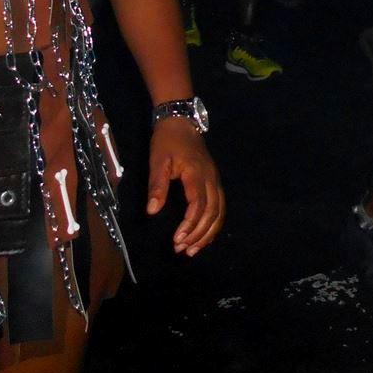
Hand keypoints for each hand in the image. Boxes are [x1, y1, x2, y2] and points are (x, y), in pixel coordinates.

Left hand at [146, 117, 224, 256]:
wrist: (181, 122)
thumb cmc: (167, 141)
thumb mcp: (157, 161)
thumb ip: (156, 185)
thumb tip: (153, 211)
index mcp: (196, 174)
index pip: (199, 204)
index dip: (190, 224)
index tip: (177, 239)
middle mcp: (211, 179)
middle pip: (213, 212)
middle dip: (199, 234)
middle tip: (182, 250)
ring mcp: (215, 180)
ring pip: (220, 211)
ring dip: (209, 233)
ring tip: (193, 249)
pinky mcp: (215, 182)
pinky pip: (220, 207)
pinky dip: (214, 224)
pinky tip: (204, 236)